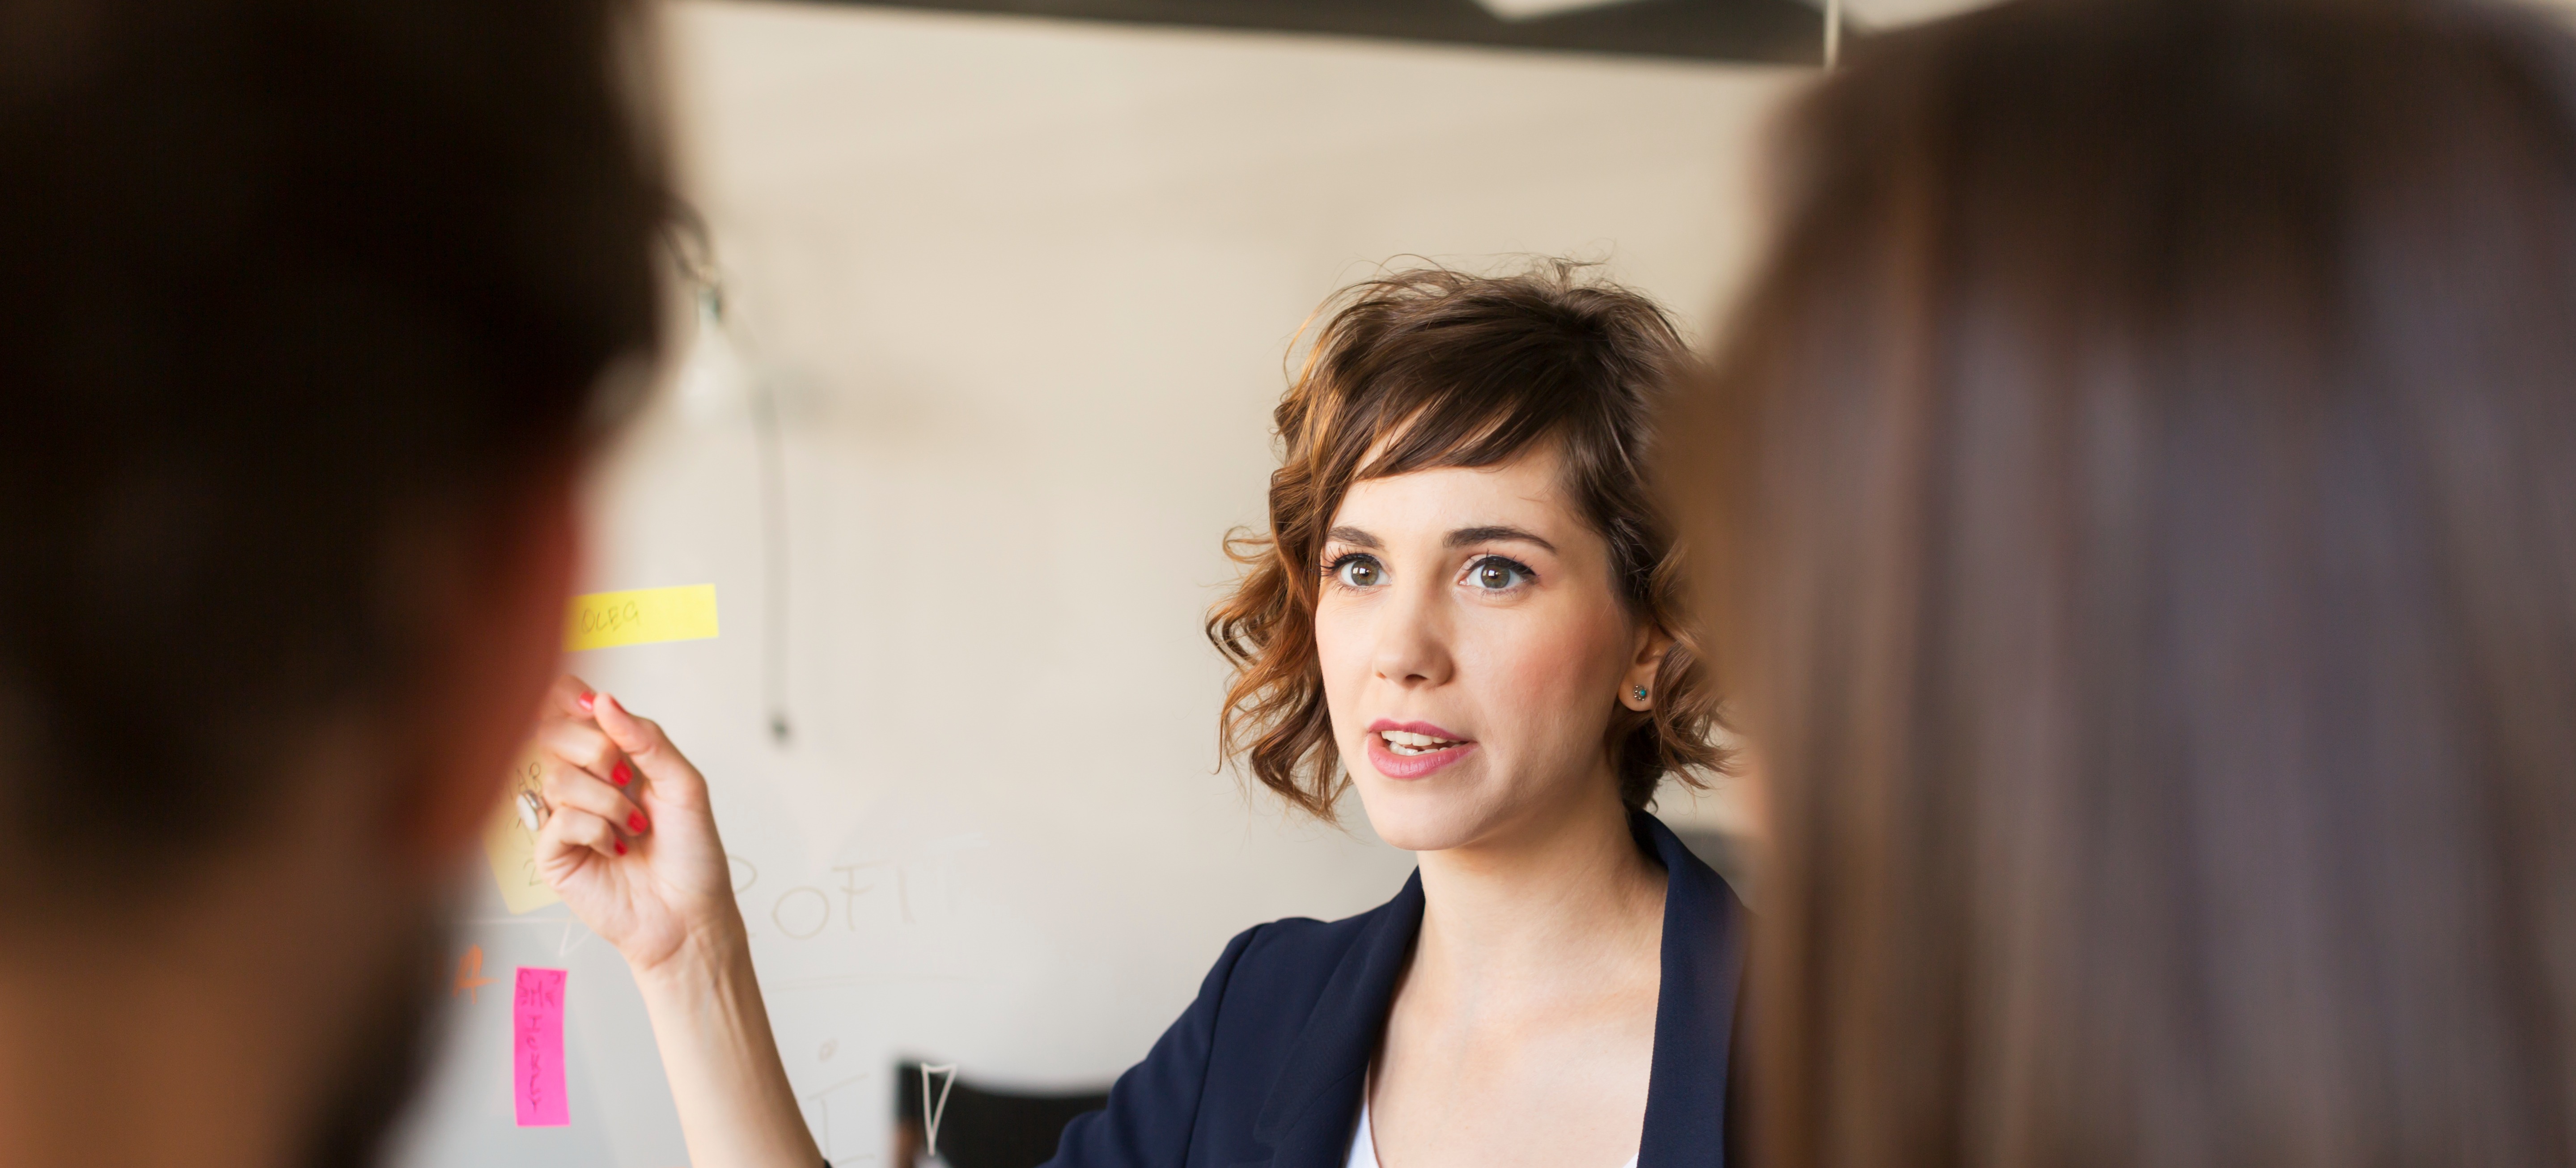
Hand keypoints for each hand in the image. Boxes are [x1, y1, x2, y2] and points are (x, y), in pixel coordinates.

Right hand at [531, 675, 742, 977]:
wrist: (690, 914)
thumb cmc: (691, 854)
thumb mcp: (685, 785)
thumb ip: (647, 739)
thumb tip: (602, 700)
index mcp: (613, 758)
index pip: (570, 710)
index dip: (571, 698)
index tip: (593, 705)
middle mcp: (583, 782)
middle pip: (552, 734)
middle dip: (595, 750)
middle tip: (626, 779)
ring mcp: (563, 817)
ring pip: (558, 777)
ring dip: (607, 801)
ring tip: (635, 827)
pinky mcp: (553, 853)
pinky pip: (557, 819)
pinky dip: (595, 829)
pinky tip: (615, 849)